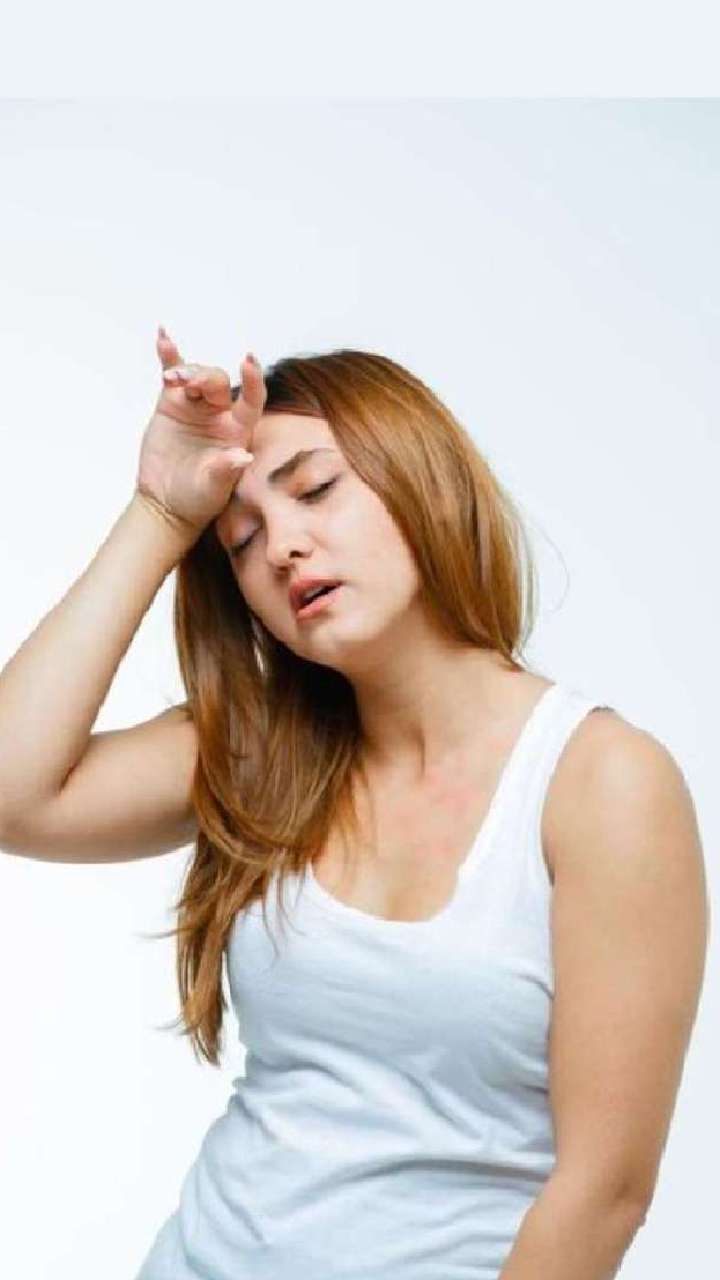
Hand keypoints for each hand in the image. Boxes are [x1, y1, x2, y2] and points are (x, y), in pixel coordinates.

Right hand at [135, 326, 265, 538]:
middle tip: (188, 383)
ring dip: (185, 370)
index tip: (249, 361)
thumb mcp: (213, 488)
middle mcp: (221, 414)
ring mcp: (196, 406)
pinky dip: (168, 357)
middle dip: (205, 377)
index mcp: (239, 430)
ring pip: (196, 375)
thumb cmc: (197, 499)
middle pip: (219, 382)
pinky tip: (163, 337)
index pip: (252, 399)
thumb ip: (226, 470)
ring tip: (172, 378)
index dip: (253, 380)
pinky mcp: (171, 404)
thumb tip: (243, 457)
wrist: (166, 503)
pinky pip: (171, 375)